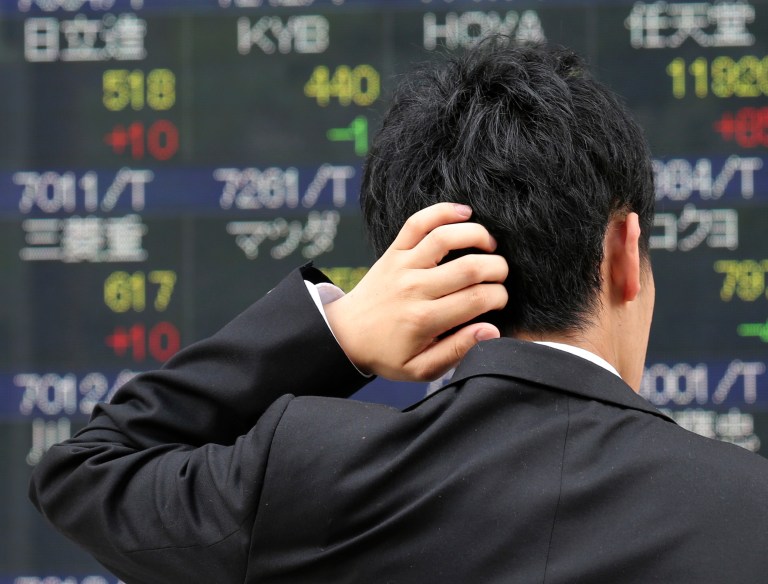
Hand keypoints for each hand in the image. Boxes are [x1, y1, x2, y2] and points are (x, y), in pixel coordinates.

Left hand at [323, 202, 507, 380]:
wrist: (346, 334)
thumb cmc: (387, 354)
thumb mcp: (421, 368)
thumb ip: (458, 351)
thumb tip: (491, 331)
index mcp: (425, 319)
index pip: (478, 299)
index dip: (500, 297)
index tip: (500, 301)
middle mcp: (415, 288)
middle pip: (470, 267)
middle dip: (498, 269)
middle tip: (501, 276)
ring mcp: (403, 265)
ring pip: (446, 237)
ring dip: (478, 236)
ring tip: (490, 246)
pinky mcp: (394, 251)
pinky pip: (418, 222)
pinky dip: (443, 211)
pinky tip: (465, 213)